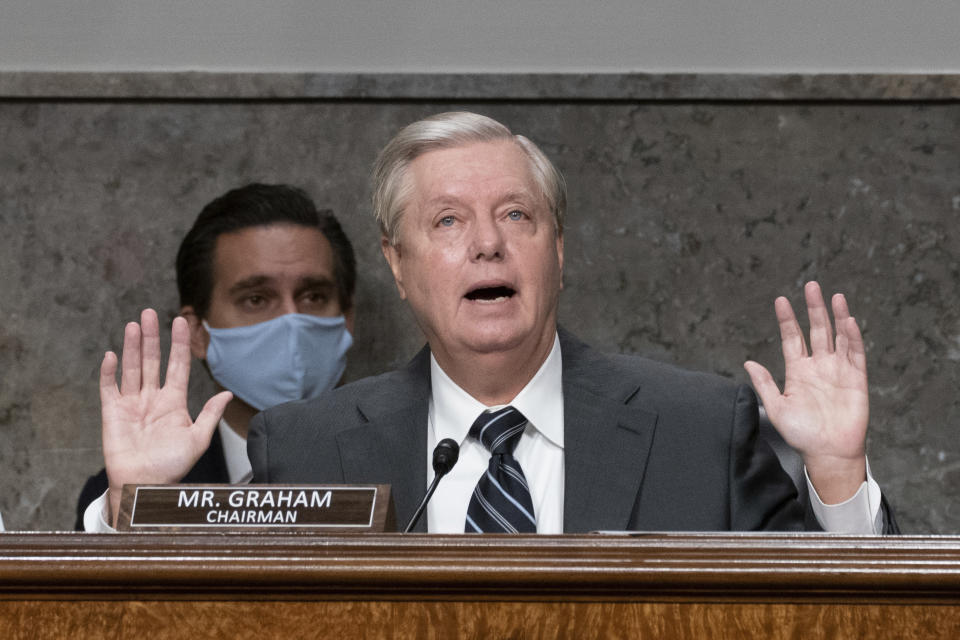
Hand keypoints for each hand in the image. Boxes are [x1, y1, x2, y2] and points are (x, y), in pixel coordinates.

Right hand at [100, 309, 231, 526]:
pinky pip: (109, 388)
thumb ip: (210, 414)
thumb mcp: (198, 439)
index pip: (177, 365)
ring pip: (131, 368)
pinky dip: (109, 372)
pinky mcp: (112, 413)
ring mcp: (132, 404)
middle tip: (149, 312)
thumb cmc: (172, 466)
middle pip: (151, 361)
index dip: (178, 343)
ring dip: (131, 346)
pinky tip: (111, 355)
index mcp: (174, 401)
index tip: (181, 321)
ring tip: (134, 324)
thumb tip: (228, 394)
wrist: (145, 485)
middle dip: (151, 337)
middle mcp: (152, 398)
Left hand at [743, 281, 867, 503]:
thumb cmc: (801, 434)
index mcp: (797, 371)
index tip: (781, 301)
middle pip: (816, 330)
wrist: (827, 452)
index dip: (787, 320)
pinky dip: (853, 337)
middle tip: (811, 285)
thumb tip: (747, 362)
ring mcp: (838, 370)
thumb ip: (763, 383)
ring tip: (833, 296)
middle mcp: (818, 366)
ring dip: (836, 316)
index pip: (792, 338)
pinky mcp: (856, 379)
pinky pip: (855, 354)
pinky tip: (849, 321)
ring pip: (838, 337)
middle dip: (814, 308)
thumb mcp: (776, 407)